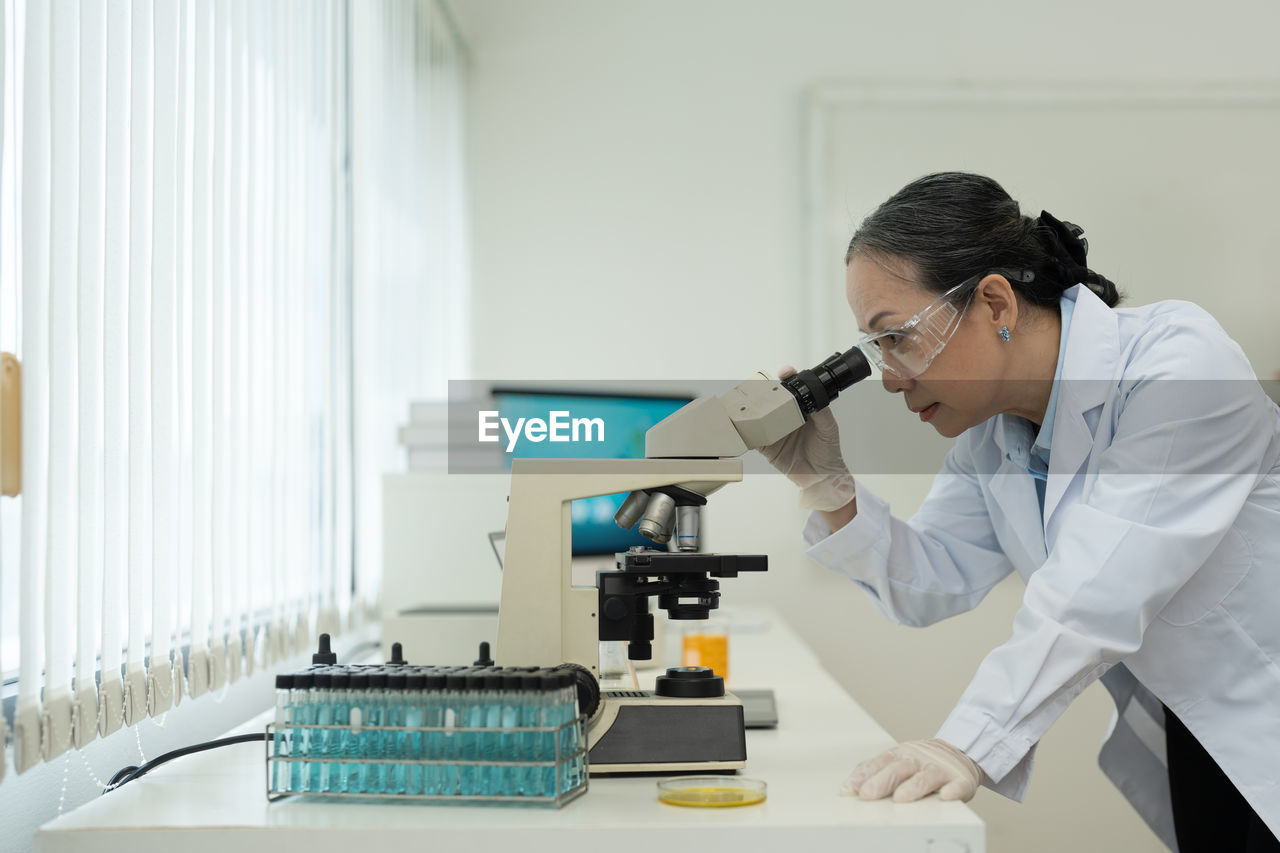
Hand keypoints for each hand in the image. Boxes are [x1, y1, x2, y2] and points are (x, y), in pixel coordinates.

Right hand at [757, 366, 853, 510]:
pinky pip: (753, 438)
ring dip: (751, 409)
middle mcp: (785, 416)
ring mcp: (774, 430)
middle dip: (763, 390)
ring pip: (759, 416)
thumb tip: (817, 399)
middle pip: (770, 399)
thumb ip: (823, 413)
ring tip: (746, 402)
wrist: (821, 476)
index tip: (784, 372)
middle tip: (760, 386)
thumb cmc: (828, 450)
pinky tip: (741, 427)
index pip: (791, 389)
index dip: (786, 377)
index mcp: (800, 408)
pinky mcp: (766, 446)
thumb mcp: (829, 428)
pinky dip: (745, 433)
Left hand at [840, 738, 982, 802]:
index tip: (849, 790)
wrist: (959, 753)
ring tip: (900, 799)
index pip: (878, 763)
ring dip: (913, 787)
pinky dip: (953, 790)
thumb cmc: (920, 763)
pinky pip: (958, 785)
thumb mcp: (897, 762)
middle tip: (867, 795)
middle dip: (882, 781)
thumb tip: (847, 789)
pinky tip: (946, 796)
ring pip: (926, 776)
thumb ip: (875, 773)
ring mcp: (940, 769)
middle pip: (898, 768)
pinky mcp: (961, 780)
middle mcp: (918, 759)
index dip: (863, 775)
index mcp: (900, 755)